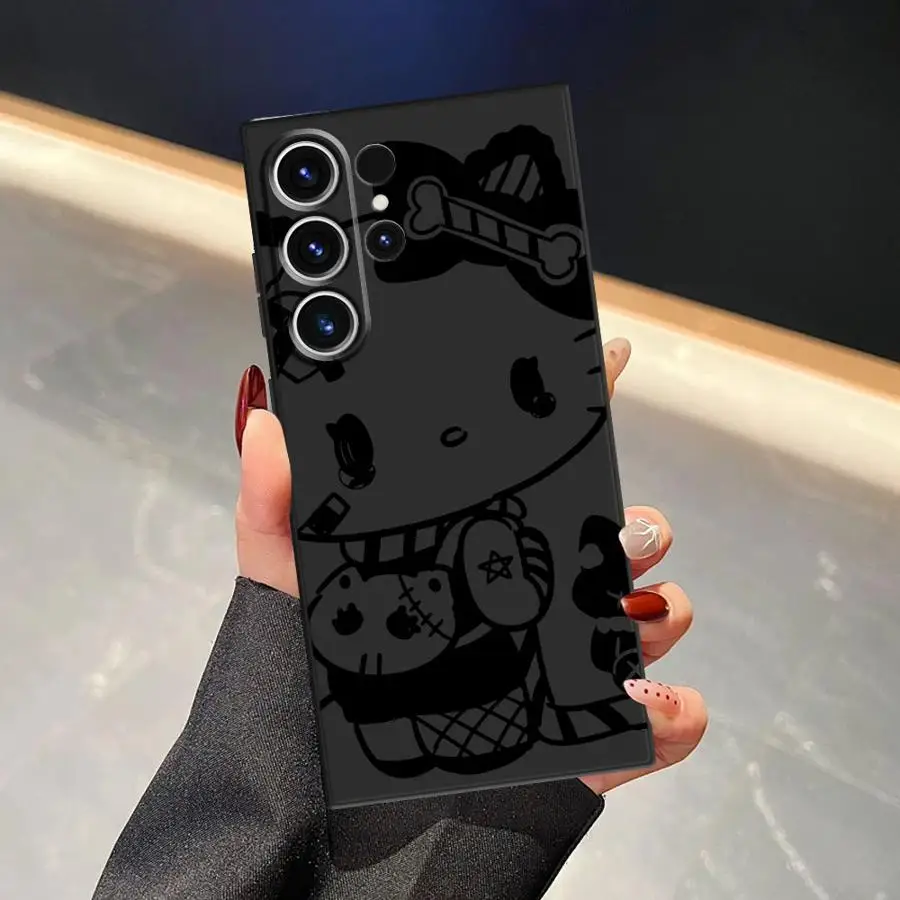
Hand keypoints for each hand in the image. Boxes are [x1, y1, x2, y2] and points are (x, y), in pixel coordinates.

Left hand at [234, 337, 706, 795]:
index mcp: (472, 549)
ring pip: (651, 615)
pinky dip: (671, 714)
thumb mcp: (285, 586)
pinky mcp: (585, 740)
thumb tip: (268, 422)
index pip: (537, 466)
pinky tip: (646, 710)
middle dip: (635, 524)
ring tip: (621, 612)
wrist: (321, 812)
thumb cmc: (302, 687)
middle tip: (616, 533)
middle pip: (613, 536)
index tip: (604, 362)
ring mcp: (560, 664)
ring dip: (659, 608)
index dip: (577, 409)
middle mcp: (526, 597)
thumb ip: (274, 505)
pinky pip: (660, 722)